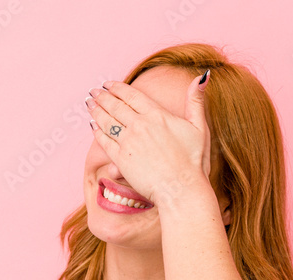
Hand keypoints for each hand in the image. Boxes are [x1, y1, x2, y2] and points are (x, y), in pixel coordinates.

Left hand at [86, 72, 211, 206]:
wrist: (181, 189)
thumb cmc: (194, 161)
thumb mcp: (199, 127)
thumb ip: (196, 101)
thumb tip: (203, 76)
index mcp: (157, 115)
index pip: (131, 95)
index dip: (117, 88)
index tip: (108, 84)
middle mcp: (140, 125)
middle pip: (116, 106)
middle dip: (102, 97)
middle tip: (94, 92)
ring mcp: (129, 142)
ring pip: (107, 121)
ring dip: (96, 111)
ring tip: (89, 104)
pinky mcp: (122, 159)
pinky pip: (105, 141)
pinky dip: (97, 132)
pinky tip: (93, 126)